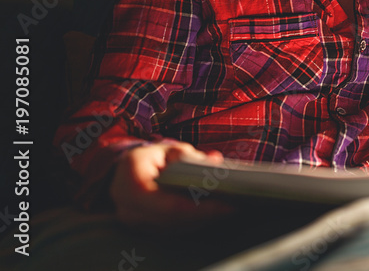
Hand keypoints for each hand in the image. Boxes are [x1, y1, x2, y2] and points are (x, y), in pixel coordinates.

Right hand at [110, 140, 233, 231]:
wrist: (123, 173)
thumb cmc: (149, 159)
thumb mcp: (167, 150)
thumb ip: (189, 156)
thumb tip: (214, 161)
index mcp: (132, 180)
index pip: (170, 204)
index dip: (201, 208)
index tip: (227, 206)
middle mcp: (128, 206)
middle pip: (175, 219)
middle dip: (207, 215)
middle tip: (234, 208)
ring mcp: (134, 222)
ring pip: (175, 228)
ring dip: (203, 221)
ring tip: (228, 210)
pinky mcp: (142, 229)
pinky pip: (172, 230)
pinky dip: (194, 223)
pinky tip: (213, 215)